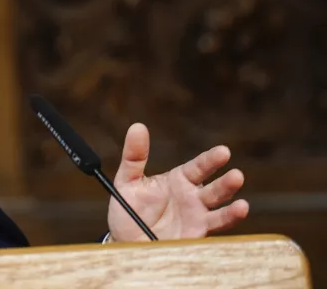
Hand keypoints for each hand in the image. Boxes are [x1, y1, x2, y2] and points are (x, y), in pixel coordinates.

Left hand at [107, 123, 248, 241]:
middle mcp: (193, 197)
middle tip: (237, 175)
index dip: (211, 160)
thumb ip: (134, 156)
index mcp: (178, 180)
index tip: (223, 152)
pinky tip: (238, 213)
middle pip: (214, 188)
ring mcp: (197, 216)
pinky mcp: (196, 235)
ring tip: (243, 204)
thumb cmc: (128, 209)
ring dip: (232, 205)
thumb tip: (137, 126)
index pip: (198, 167)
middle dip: (226, 182)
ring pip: (219, 208)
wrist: (125, 241)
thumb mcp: (127, 181)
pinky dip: (227, 221)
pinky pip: (214, 228)